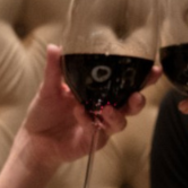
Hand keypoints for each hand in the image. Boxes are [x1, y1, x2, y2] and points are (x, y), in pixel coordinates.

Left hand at [19, 44, 159, 167]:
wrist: (34, 138)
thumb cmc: (45, 111)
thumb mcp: (49, 87)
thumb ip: (54, 69)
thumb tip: (54, 47)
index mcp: (101, 91)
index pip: (126, 83)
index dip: (143, 78)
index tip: (154, 69)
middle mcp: (105, 108)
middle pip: (131, 105)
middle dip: (139, 100)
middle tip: (137, 95)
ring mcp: (101, 125)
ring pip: (120, 122)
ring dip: (117, 115)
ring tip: (106, 108)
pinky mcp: (93, 141)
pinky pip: (97, 131)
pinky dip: (89, 121)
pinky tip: (80, 113)